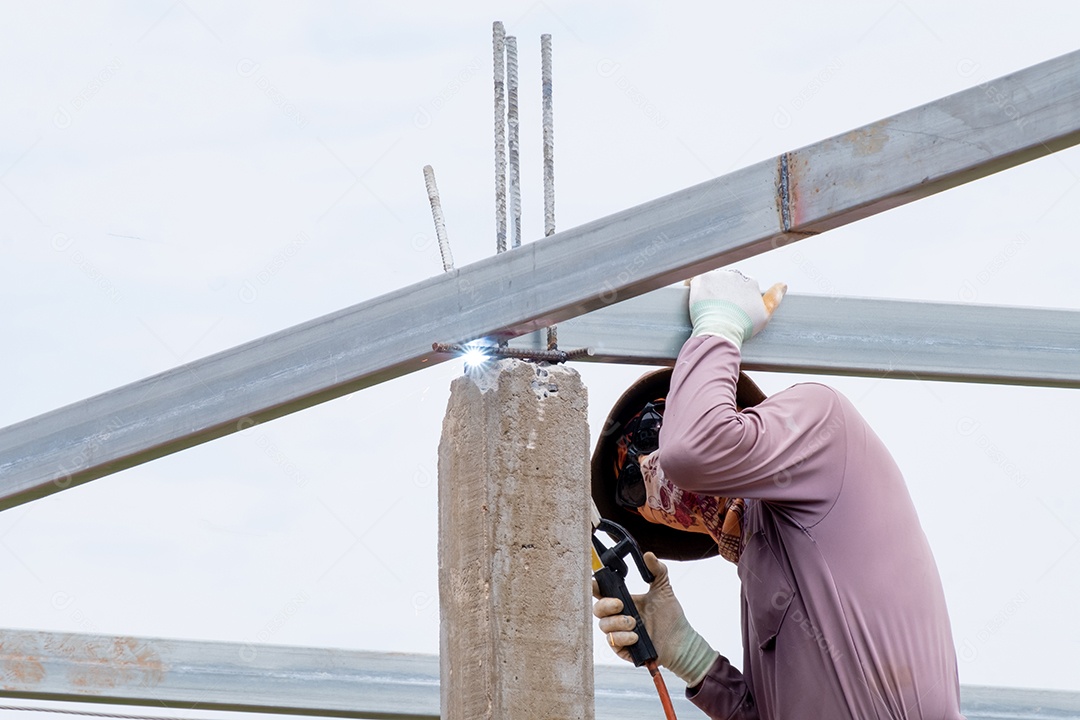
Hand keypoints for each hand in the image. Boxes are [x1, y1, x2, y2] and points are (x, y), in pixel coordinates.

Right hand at [593, 552, 718, 686]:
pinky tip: (635, 636)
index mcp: (624, 601)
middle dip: (606, 605)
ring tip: (635, 623)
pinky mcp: (622, 649)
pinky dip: (622, 637)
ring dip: (617, 623)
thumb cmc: (671, 617)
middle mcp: (618, 617)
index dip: (595, 586)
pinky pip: (612, 642)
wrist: (680, 642)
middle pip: (597, 609)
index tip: (595, 582)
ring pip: (603, 626)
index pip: (602, 592)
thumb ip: (657, 570)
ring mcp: (619, 633)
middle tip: (620, 604)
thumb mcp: (664, 589)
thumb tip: (648, 555)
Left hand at [687, 269, 786, 348]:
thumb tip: (783, 284)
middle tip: (717, 309)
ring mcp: (716, 276)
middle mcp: (734, 275)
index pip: (741, 285)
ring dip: (708, 289)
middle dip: (721, 292)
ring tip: (705, 305)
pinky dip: (692, 286)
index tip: (731, 309)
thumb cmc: (743, 326)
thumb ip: (775, 297)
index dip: (735, 298)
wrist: (720, 331)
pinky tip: (692, 296)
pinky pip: (693, 278)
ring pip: (710, 279)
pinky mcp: (700, 280)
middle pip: (725, 280)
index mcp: (750, 282)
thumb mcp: (765, 314)